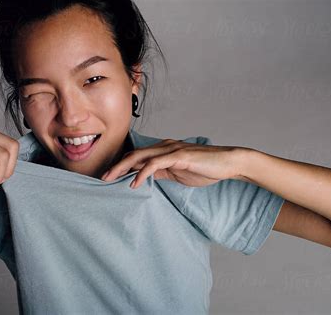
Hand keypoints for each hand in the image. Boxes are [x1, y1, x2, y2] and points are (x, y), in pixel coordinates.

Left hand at [101, 138, 249, 188]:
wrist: (227, 163)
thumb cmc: (204, 168)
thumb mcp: (178, 173)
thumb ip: (162, 173)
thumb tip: (146, 179)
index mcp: (163, 150)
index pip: (137, 157)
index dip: (121, 166)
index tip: (109, 178)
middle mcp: (164, 146)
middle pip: (134, 154)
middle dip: (116, 166)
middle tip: (102, 178)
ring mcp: (171, 149)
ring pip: (140, 156)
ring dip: (123, 168)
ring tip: (111, 179)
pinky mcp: (179, 155)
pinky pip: (156, 164)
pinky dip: (143, 173)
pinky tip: (135, 184)